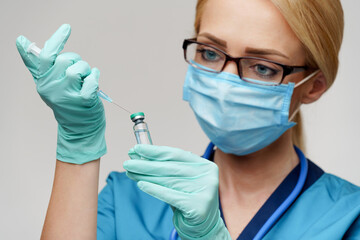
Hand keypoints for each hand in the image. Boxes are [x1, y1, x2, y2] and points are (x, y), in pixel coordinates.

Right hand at [16, 24, 105, 163]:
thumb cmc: (67, 102)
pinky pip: (91, 80)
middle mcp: (52, 88)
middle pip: (66, 59)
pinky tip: (94, 82)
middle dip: (78, 60)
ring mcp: (67, 95)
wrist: (79, 128)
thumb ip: (37, 64)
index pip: (46, 56)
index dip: (57, 40)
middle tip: (81, 71)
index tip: (67, 28)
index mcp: (43, 82)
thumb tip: (22, 41)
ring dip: (87, 70)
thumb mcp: (50, 84)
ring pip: (79, 68)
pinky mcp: (83, 101)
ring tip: (87, 78)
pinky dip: (95, 78)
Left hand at [123, 145, 230, 239]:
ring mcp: (205, 191)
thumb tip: (141, 157)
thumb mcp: (181, 181)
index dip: (155, 151)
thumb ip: (167, 169)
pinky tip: (141, 184)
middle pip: (170, 167)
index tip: (137, 148)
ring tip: (130, 172)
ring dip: (146, 175)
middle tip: (128, 162)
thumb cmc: (189, 200)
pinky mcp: (198, 206)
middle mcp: (207, 177)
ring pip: (168, 181)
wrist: (204, 226)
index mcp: (204, 166)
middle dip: (146, 164)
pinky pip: (170, 195)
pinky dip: (154, 189)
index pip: (176, 154)